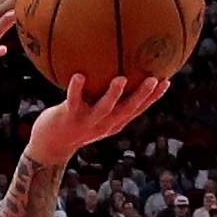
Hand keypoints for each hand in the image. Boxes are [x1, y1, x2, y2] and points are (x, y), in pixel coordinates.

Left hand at [28, 74, 169, 162]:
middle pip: (127, 110)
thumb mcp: (94, 113)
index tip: (167, 81)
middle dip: (142, 96)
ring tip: (121, 79)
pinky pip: (72, 101)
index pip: (137, 109)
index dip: (153, 97)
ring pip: (103, 108)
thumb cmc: (74, 123)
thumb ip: (106, 97)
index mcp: (113, 122)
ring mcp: (86, 121)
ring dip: (113, 95)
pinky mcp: (68, 117)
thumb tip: (118, 70)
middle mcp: (103, 123)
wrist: (49, 145)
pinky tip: (78, 75)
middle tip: (154, 79)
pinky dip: (76, 88)